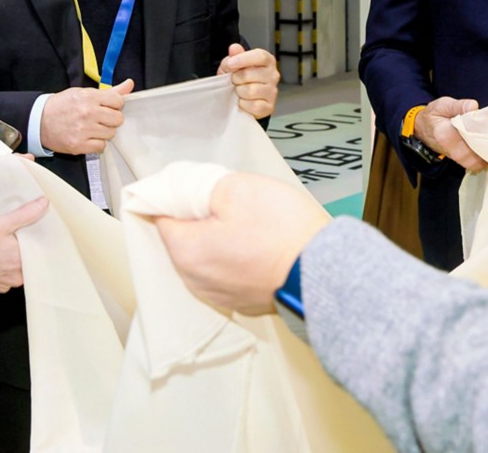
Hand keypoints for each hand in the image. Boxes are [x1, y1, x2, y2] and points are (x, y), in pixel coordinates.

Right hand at [0, 197, 48, 293]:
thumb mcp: (0, 223)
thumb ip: (25, 214)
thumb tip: (42, 204)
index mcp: (21, 261)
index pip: (38, 251)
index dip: (34, 241)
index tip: (29, 234)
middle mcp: (15, 276)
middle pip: (26, 261)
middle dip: (20, 250)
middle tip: (11, 239)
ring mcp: (3, 284)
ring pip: (13, 270)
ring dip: (9, 260)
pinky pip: (1, 277)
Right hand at [39, 79, 133, 154]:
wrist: (39, 121)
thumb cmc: (62, 106)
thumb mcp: (83, 92)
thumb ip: (109, 91)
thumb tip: (129, 84)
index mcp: (89, 97)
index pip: (119, 101)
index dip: (115, 105)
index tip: (107, 106)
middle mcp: (88, 113)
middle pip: (118, 119)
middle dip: (111, 119)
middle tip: (100, 118)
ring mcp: (83, 130)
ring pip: (111, 134)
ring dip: (104, 132)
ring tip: (92, 127)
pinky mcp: (79, 145)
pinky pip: (101, 146)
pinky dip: (96, 143)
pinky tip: (88, 137)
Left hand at [155, 173, 327, 314]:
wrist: (327, 273)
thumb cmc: (282, 230)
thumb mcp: (236, 187)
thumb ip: (199, 186)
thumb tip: (182, 189)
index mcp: (186, 252)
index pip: (159, 215)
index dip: (174, 194)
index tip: (196, 184)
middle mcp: (195, 281)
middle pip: (183, 237)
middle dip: (199, 216)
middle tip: (228, 200)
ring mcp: (221, 295)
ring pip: (206, 255)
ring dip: (218, 237)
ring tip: (249, 221)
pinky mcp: (244, 302)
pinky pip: (229, 271)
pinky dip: (236, 256)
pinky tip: (259, 243)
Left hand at [217, 44, 279, 118]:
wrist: (242, 98)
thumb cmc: (240, 79)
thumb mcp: (233, 65)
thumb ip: (234, 56)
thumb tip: (234, 48)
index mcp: (267, 61)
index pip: (260, 56)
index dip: (243, 59)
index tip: (230, 64)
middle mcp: (273, 75)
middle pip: (250, 74)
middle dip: (236, 78)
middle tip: (235, 81)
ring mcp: (272, 92)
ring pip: (250, 91)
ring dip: (239, 92)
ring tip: (239, 90)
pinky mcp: (269, 107)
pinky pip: (253, 105)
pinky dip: (243, 104)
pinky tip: (244, 101)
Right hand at [413, 96, 487, 171]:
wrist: (422, 128)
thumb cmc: (435, 114)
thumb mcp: (444, 104)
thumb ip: (459, 105)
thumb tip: (474, 107)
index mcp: (444, 134)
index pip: (467, 138)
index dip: (481, 133)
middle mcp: (449, 150)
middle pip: (474, 156)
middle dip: (487, 148)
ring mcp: (454, 157)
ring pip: (476, 163)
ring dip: (486, 154)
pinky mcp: (459, 161)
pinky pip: (474, 164)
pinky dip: (483, 158)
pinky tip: (487, 146)